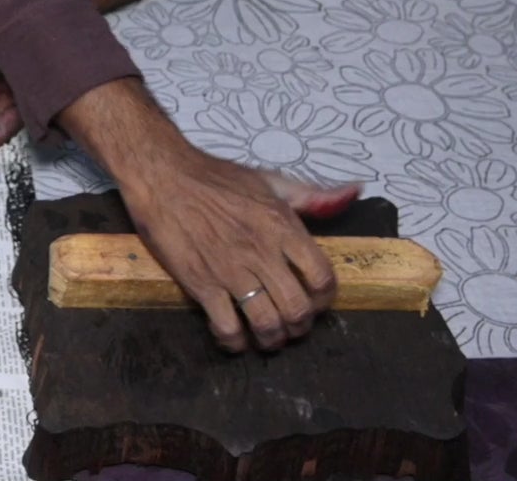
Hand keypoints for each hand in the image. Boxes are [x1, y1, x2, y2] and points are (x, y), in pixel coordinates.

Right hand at [60, 81, 359, 353]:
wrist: (163, 175)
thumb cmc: (216, 177)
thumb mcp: (270, 180)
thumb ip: (312, 195)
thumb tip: (353, 193)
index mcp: (282, 226)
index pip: (322, 277)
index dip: (324, 299)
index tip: (314, 302)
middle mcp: (262, 252)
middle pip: (298, 309)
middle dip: (300, 326)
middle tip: (291, 326)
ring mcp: (231, 271)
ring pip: (266, 323)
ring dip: (271, 340)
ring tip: (267, 338)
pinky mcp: (201, 284)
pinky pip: (227, 327)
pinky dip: (234, 342)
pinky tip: (233, 338)